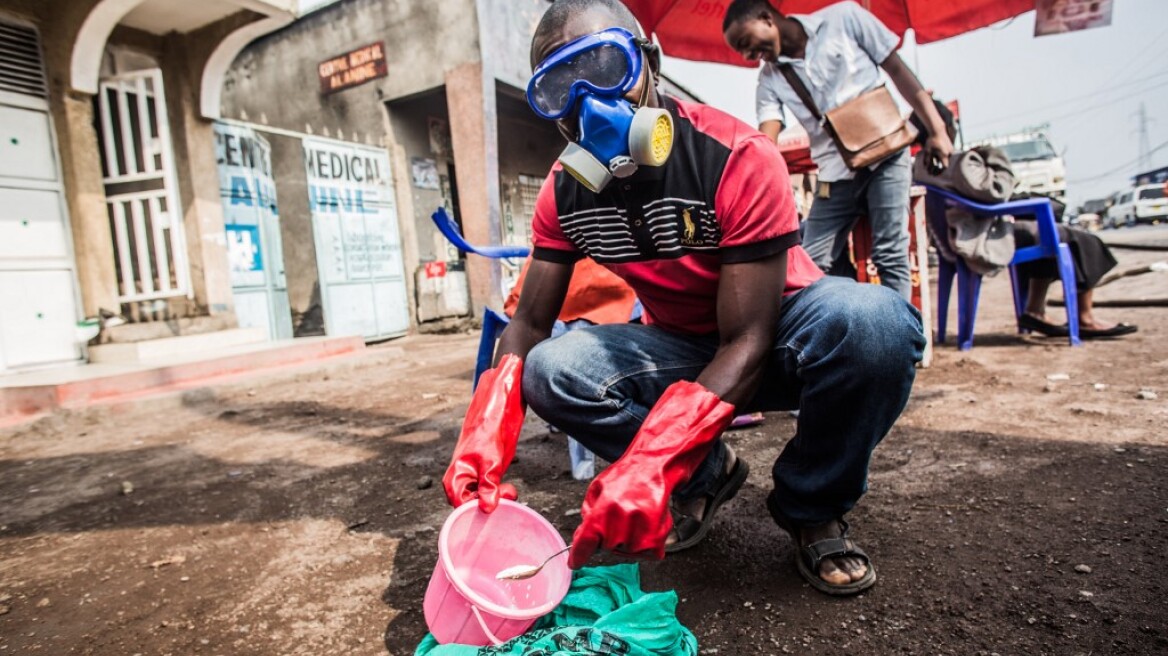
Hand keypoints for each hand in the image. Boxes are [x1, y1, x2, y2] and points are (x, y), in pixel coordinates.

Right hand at [442, 355, 524, 512]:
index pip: (461, 505)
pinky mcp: (480, 469)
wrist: (496, 410)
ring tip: (510, 488)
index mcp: (455, 477)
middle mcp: (459, 478)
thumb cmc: (489, 433)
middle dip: (488, 502)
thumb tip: (488, 508)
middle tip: (509, 491)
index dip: (479, 507)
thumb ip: (489, 485)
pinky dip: (495, 490)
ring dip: (494, 496)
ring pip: (479, 496)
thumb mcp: (492, 461)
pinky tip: (507, 485)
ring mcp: (470, 474)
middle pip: (470, 503)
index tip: (499, 498)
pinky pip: (485, 488)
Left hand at [569, 457, 672, 566]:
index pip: (585, 544)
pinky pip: (644, 555)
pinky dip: (644, 544)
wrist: (653, 468)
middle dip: (609, 537)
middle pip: (606, 548)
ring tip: (635, 517)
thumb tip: (580, 538)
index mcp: (603, 512)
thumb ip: (587, 515)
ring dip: (627, 541)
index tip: (574, 563)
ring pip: (625, 552)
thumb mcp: (596, 490)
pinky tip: (646, 525)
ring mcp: (640, 535)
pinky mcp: (656, 541)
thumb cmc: (624, 478)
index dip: (578, 557)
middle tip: (620, 517)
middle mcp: (621, 525)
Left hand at [925, 133, 953, 173]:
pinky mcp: (950, 147)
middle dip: (939, 169)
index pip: (944, 167)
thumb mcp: (928, 152)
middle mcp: (949, 153)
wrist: (938, 131)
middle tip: (932, 172)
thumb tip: (927, 170)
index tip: (933, 174)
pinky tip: (935, 158)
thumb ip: (928, 161)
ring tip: (933, 165)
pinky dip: (941, 158)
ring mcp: (950, 150)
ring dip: (940, 163)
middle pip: (945, 164)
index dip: (939, 172)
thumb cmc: (931, 141)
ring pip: (945, 160)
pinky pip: (946, 155)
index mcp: (944, 155)